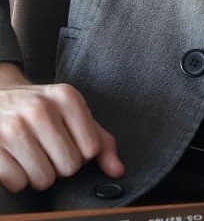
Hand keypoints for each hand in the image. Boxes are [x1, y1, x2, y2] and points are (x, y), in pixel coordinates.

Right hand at [0, 64, 124, 192]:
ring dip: (37, 174)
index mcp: (66, 97)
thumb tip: (118, 170)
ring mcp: (14, 127)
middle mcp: (40, 109)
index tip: (66, 141)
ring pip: (44, 179)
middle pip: (69, 167)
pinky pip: (17, 183)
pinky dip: (17, 179)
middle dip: (58, 165)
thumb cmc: (40, 108)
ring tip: (30, 154)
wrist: (0, 95)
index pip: (91, 149)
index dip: (80, 153)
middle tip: (46, 149)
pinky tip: (14, 159)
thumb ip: (100, 139)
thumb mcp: (72, 112)